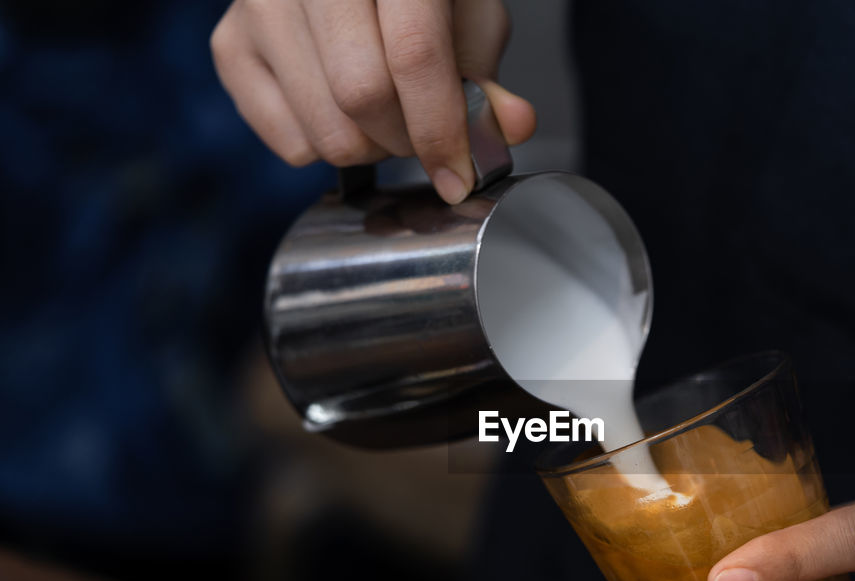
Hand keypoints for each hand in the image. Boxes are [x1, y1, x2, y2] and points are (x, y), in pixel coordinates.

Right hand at [210, 0, 536, 202]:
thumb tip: (512, 127)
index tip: (459, 176)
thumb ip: (485, 76)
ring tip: (384, 120)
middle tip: (422, 137)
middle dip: (405, 141)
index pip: (412, 55)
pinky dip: (325, 147)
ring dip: (369, 151)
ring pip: (324, 131)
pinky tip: (339, 110)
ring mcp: (259, 5)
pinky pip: (287, 140)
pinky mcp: (230, 42)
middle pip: (361, 98)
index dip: (442, 129)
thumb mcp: (467, 15)